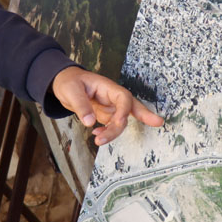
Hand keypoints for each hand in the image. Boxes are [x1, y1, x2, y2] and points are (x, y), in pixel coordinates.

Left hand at [49, 66, 163, 145]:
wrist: (63, 83)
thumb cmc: (69, 81)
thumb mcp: (71, 91)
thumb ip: (81, 105)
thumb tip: (90, 122)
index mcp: (107, 87)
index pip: (123, 98)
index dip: (124, 110)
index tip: (119, 123)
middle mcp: (112, 97)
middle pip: (132, 107)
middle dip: (145, 115)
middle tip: (159, 122)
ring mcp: (110, 107)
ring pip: (120, 121)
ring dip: (113, 132)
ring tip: (98, 140)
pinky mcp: (105, 115)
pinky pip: (111, 126)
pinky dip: (106, 133)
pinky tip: (96, 135)